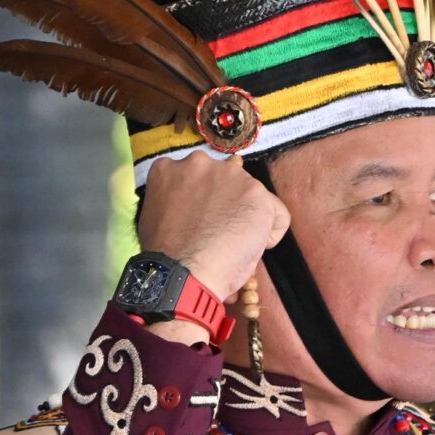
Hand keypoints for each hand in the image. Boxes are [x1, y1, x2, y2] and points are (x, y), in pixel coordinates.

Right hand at [136, 150, 288, 302]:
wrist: (183, 272)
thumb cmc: (166, 256)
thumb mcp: (156, 217)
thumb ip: (177, 202)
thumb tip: (195, 211)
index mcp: (169, 168)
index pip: (195, 177)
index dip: (202, 202)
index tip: (201, 221)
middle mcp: (199, 162)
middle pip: (224, 180)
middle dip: (225, 203)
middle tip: (218, 232)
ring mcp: (230, 176)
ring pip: (250, 194)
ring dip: (246, 216)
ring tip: (233, 243)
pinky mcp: (256, 194)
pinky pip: (277, 214)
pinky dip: (270, 233)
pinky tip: (254, 248)